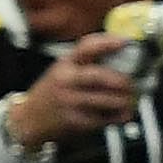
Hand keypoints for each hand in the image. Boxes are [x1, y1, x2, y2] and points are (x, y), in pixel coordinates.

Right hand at [4, 37, 140, 150]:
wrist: (29, 119)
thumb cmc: (53, 92)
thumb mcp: (63, 71)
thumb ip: (87, 65)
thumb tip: (122, 58)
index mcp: (65, 63)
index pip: (86, 46)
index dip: (107, 42)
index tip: (126, 41)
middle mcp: (66, 80)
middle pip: (100, 76)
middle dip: (122, 81)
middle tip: (133, 84)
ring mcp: (70, 101)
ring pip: (106, 100)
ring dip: (124, 101)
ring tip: (131, 101)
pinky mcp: (75, 121)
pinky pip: (103, 118)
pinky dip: (117, 117)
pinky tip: (121, 115)